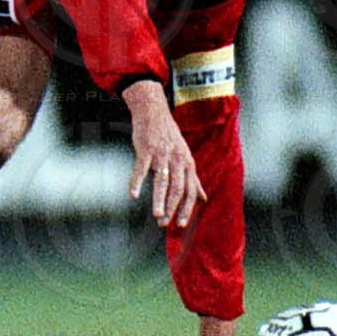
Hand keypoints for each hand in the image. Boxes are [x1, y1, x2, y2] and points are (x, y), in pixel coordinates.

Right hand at [121, 79, 205, 227]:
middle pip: (178, 188)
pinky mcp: (146, 148)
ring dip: (159, 199)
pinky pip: (141, 168)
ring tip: (156, 214)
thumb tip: (203, 199)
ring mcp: (161, 154)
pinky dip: (137, 182)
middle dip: (172, 207)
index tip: (180, 224)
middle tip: (164, 223)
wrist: (153, 111)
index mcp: (188, 164)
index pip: (190, 190)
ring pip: (162, 180)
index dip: (186, 208)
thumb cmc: (168, 136)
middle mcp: (177, 159)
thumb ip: (193, 179)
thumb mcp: (185, 157)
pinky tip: (133, 194)